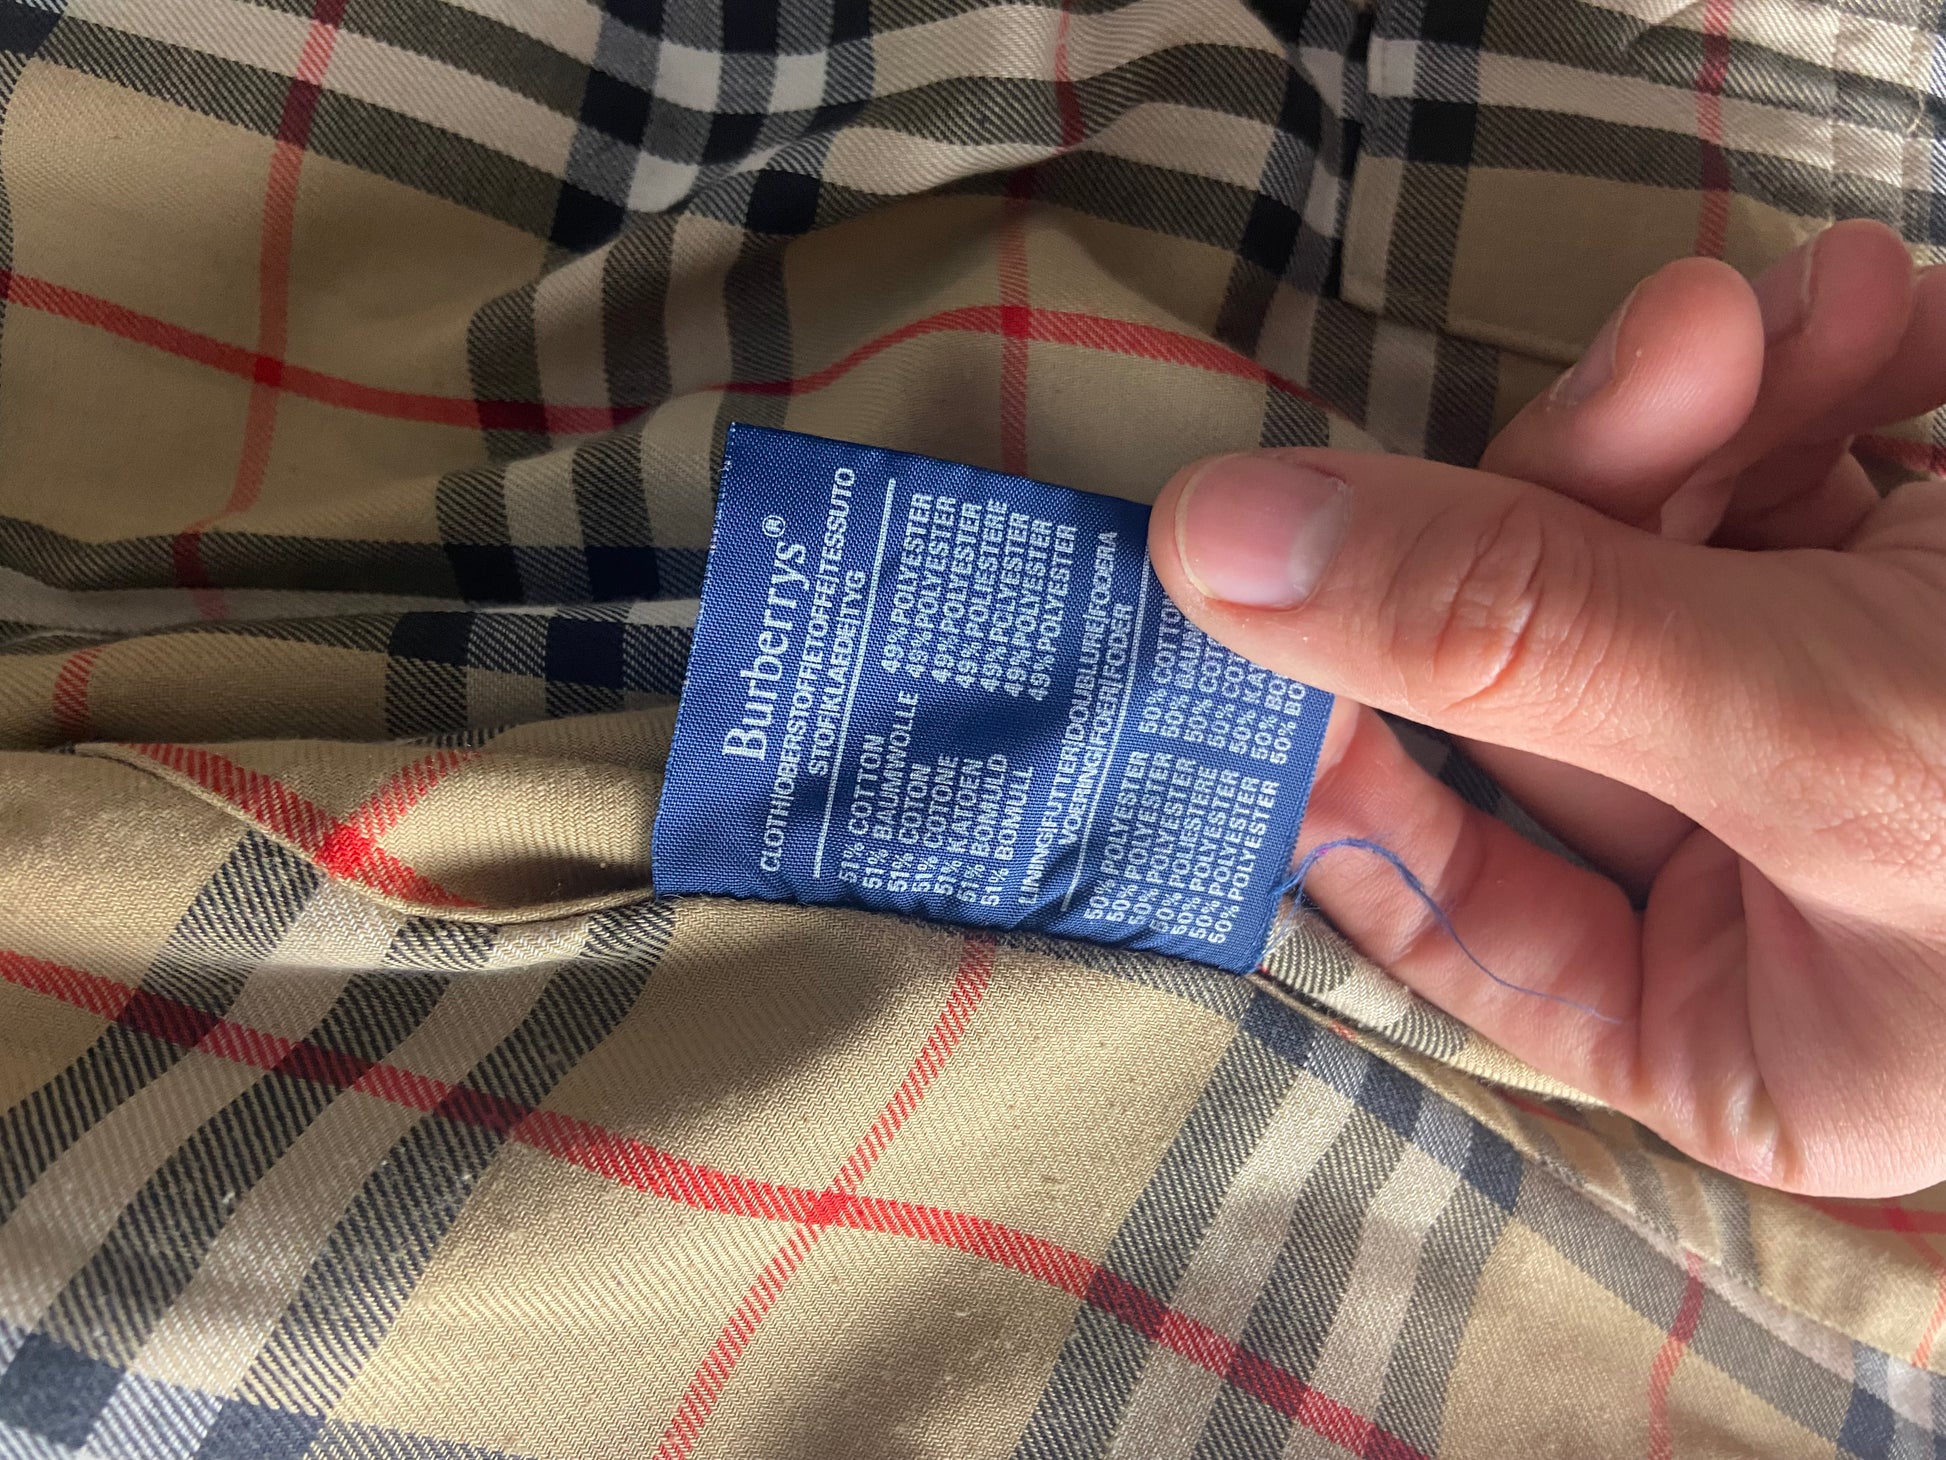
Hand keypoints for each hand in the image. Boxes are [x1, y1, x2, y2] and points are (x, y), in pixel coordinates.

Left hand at [1147, 221, 1945, 1196]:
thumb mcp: (1827, 737)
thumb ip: (1516, 638)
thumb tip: (1210, 555)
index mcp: (1723, 1021)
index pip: (1429, 882)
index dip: (1324, 725)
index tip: (1256, 575)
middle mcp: (1753, 885)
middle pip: (1527, 669)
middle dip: (1567, 497)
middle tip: (1652, 371)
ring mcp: (1826, 722)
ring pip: (1639, 547)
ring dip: (1692, 409)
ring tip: (1786, 320)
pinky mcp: (1908, 588)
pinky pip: (1786, 474)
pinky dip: (1809, 377)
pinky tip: (1876, 312)